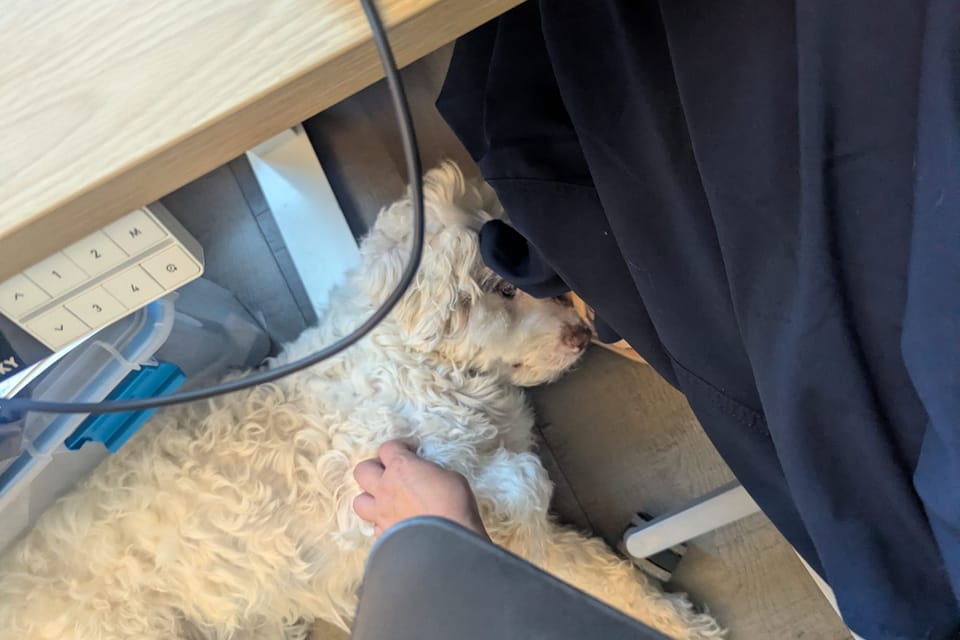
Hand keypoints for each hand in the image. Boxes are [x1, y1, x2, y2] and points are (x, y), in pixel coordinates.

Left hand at [353, 440, 488, 539]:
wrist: (447, 545)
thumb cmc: (454, 506)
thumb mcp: (451, 478)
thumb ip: (432, 474)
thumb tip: (429, 478)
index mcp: (401, 468)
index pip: (387, 447)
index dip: (398, 448)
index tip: (409, 453)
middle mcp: (385, 489)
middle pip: (362, 470)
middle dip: (374, 469)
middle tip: (390, 474)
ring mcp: (381, 515)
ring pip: (359, 502)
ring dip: (370, 499)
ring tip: (386, 502)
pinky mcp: (383, 537)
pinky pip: (375, 528)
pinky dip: (383, 525)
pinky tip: (397, 525)